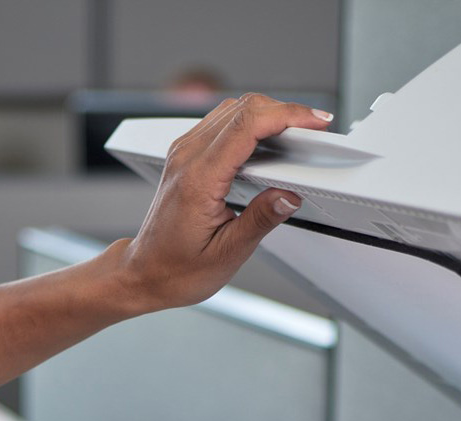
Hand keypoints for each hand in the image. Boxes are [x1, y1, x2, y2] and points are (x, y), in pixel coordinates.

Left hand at [117, 94, 332, 311]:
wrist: (145, 272)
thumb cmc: (177, 269)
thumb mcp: (227, 253)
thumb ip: (260, 220)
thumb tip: (289, 196)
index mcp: (198, 179)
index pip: (247, 126)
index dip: (287, 116)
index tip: (315, 123)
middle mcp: (187, 157)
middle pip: (242, 108)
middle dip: (284, 112)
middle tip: (315, 129)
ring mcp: (184, 152)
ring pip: (232, 110)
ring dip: (268, 115)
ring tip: (298, 136)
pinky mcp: (187, 154)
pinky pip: (222, 123)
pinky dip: (251, 124)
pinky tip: (270, 142)